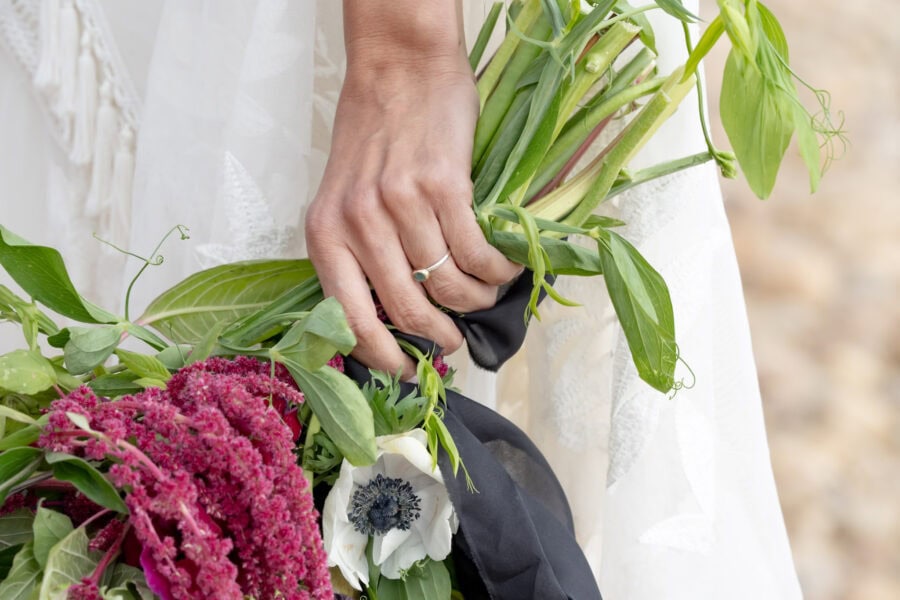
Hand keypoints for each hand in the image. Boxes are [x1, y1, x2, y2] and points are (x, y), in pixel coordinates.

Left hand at [306, 3, 519, 376]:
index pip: (349, 317)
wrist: (399, 68)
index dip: (381, 355)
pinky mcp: (443, 186)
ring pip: (448, 284)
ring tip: (484, 298)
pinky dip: (496, 270)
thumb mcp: (342, 196)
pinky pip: (476, 251)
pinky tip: (503, 269)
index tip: (406, 371)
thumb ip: (357, 251)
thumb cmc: (372, 133)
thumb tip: (393, 314)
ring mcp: (401, 204)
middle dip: (439, 336)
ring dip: (475, 302)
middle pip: (408, 308)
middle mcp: (358, 222)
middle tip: (456, 341)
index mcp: (325, 232)